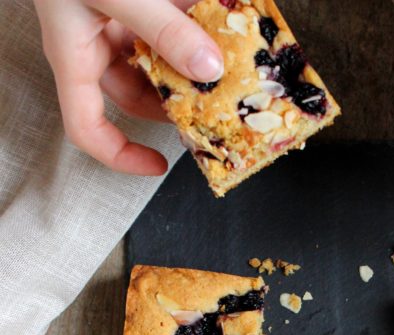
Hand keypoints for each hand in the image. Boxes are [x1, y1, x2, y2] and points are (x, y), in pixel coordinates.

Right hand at [33, 0, 224, 174]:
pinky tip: (223, 17)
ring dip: (186, 60)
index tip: (159, 165)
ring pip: (152, 55)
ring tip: (223, 63)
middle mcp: (91, 38)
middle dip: (170, 103)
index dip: (121, 156)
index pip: (88, 127)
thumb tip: (210, 69)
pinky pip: (166, 15)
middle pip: (131, 93)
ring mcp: (111, 12)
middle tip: (209, 107)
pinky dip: (193, 22)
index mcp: (74, 54)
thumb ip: (164, 29)